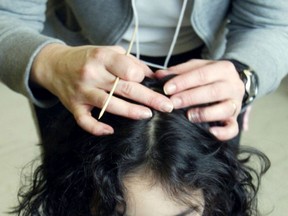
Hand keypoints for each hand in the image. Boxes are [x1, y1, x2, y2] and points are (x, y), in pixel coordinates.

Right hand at [31, 44, 172, 135]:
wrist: (54, 64)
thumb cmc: (86, 58)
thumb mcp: (108, 52)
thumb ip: (130, 62)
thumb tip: (152, 76)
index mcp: (102, 57)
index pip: (129, 70)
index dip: (142, 77)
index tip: (148, 82)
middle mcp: (91, 74)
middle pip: (125, 88)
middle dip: (150, 98)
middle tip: (167, 106)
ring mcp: (82, 91)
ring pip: (110, 105)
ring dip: (131, 112)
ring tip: (148, 115)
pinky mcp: (74, 106)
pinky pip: (85, 121)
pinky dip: (97, 129)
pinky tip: (110, 131)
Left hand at [154, 59, 244, 139]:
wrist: (230, 84)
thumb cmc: (209, 77)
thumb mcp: (196, 68)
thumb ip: (179, 71)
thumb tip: (159, 75)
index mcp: (224, 68)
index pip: (202, 74)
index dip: (183, 81)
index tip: (167, 88)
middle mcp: (234, 85)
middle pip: (213, 91)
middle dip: (190, 97)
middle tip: (173, 103)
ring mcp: (236, 103)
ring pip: (225, 109)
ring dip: (205, 113)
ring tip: (188, 116)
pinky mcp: (235, 119)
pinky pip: (233, 128)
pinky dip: (223, 132)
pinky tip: (210, 132)